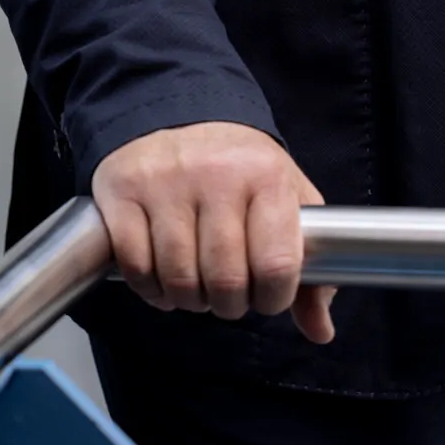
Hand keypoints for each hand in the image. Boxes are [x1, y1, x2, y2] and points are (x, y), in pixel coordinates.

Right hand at [92, 122, 335, 343]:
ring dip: (187, 299)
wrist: (181, 113)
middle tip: (227, 295)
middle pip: (225, 280)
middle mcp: (216, 174)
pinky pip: (135, 266)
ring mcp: (166, 182)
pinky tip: (161, 278)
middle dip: (228, 304)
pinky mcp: (123, 191)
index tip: (266, 295)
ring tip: (195, 285)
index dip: (273, 298)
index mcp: (267, 176)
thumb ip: (310, 267)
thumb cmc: (241, 168)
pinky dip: (149, 288)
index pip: (277, 265)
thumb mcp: (288, 200)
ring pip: (178, 278)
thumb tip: (321, 331)